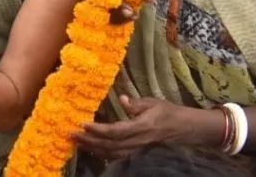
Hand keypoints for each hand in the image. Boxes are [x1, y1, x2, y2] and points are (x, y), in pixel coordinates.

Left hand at [75, 96, 210, 160]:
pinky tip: (91, 148)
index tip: (83, 124)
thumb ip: (136, 104)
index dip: (98, 130)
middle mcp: (138, 141)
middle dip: (89, 141)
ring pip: (111, 153)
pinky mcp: (136, 151)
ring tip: (76, 141)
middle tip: (70, 134)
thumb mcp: (154, 103)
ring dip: (92, 148)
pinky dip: (102, 153)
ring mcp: (137, 149)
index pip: (116, 131)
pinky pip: (117, 155)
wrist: (185, 128)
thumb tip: (121, 99)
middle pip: (110, 145)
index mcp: (142, 127)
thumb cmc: (169, 112)